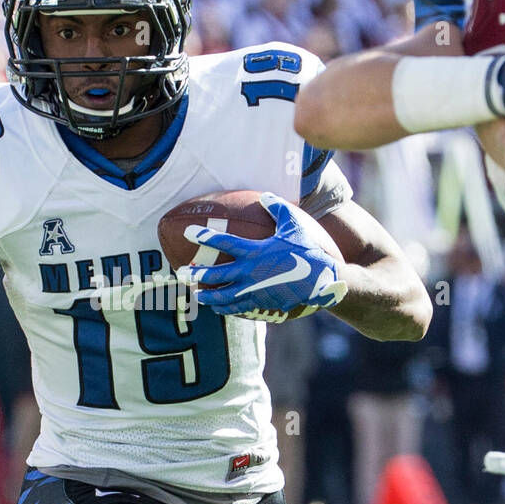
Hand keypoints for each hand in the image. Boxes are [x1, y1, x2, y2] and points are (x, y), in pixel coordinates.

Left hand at [176, 192, 346, 318]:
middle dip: (197, 275)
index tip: (189, 233)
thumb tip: (265, 195)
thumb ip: (278, 208)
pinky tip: (218, 307)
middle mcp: (251, 272)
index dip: (205, 237)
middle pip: (217, 275)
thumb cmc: (309, 250)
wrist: (322, 280)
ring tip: (197, 296)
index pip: (224, 243)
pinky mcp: (262, 303)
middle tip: (182, 274)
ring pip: (224, 297)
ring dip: (208, 297)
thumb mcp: (294, 225)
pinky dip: (227, 308)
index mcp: (255, 251)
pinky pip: (239, 307)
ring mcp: (255, 290)